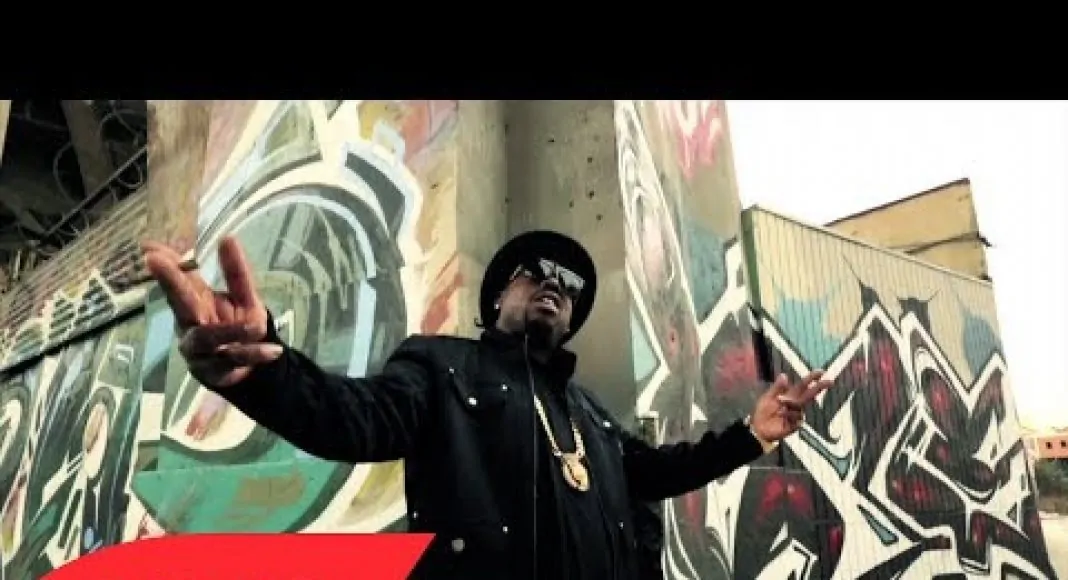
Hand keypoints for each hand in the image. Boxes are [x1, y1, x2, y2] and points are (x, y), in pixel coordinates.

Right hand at [142, 236, 282, 388]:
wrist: (246, 367)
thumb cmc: (235, 325)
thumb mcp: (242, 297)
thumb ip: (235, 272)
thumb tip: (227, 237)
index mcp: (193, 302)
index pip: (178, 280)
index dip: (166, 265)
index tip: (150, 249)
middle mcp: (189, 324)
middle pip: (179, 303)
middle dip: (170, 283)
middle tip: (156, 262)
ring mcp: (198, 350)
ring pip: (207, 338)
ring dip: (231, 331)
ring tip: (258, 326)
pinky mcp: (212, 372)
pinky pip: (233, 361)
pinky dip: (254, 355)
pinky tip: (273, 350)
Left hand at [750, 371, 831, 442]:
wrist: (759, 428)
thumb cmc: (763, 411)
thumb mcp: (767, 397)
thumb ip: (777, 388)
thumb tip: (784, 375)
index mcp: (790, 395)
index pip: (803, 385)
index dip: (812, 378)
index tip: (821, 372)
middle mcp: (796, 403)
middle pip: (810, 394)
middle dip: (820, 387)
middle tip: (830, 381)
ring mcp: (798, 414)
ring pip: (800, 406)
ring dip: (790, 404)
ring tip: (778, 407)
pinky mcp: (796, 424)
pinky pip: (797, 417)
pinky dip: (788, 415)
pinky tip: (781, 416)